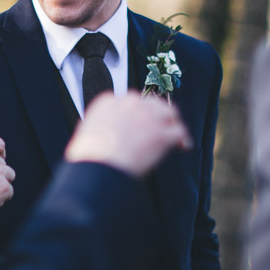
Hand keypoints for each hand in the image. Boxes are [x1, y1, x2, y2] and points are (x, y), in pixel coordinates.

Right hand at [64, 94, 189, 176]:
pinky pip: (179, 131)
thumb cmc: (88, 158)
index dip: (136, 112)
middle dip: (156, 113)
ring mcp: (148, 117)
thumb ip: (100, 126)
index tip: (138, 123)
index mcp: (109, 101)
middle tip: (159, 125)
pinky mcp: (161, 134)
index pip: (129, 100)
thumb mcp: (86, 133)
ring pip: (169, 112)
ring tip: (173, 134)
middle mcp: (130, 104)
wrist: (96, 168)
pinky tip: (182, 146)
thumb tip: (107, 135)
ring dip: (171, 122)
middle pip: (151, 102)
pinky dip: (182, 139)